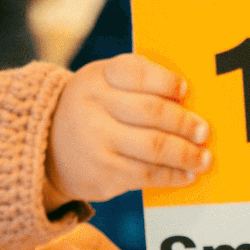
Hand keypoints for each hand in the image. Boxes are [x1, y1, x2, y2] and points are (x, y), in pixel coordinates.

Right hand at [48, 54, 210, 201]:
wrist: (46, 147)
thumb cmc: (92, 108)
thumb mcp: (102, 82)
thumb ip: (138, 80)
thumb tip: (186, 96)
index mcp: (97, 78)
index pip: (136, 73)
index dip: (165, 82)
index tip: (184, 91)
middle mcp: (94, 108)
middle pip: (150, 112)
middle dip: (183, 123)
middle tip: (203, 131)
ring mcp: (97, 143)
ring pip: (153, 148)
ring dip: (185, 154)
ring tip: (203, 158)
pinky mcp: (103, 174)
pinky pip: (146, 175)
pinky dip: (172, 175)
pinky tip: (186, 174)